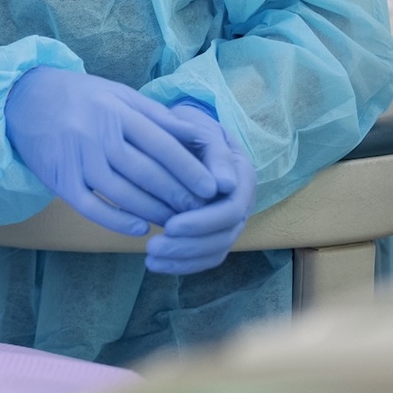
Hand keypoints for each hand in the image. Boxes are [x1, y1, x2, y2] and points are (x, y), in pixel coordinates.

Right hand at [5, 68, 219, 235]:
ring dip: (152, 210)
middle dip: (176, 195)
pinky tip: (138, 228)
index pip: (160, 144)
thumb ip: (156, 116)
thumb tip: (197, 137)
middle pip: (144, 171)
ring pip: (121, 192)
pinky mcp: (59, 179)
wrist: (24, 99)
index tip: (211, 188)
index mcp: (116, 111)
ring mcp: (76, 158)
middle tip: (200, 211)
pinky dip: (115, 220)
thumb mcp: (119, 95)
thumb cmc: (80, 96)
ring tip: (176, 223)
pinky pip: (90, 206)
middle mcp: (96, 134)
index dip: (188, 169)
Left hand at [146, 118, 255, 274]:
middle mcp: (240, 203)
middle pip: (223, 236)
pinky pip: (204, 255)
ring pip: (214, 250)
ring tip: (149, 257)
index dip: (202, 222)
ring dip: (183, 258)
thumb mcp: (203, 130)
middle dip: (188, 246)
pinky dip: (181, 264)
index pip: (230, 210)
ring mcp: (228, 220)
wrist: (186, 132)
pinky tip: (154, 264)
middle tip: (153, 247)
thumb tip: (226, 185)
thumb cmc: (192, 127)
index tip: (170, 225)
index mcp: (242, 178)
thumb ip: (215, 153)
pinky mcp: (212, 231)